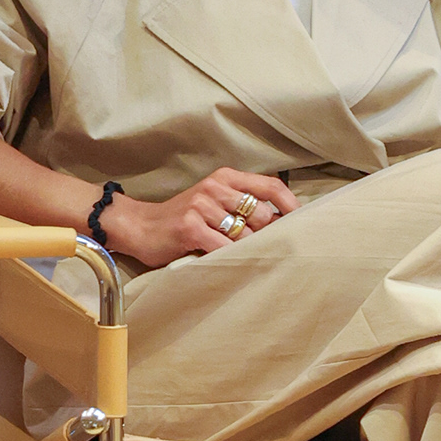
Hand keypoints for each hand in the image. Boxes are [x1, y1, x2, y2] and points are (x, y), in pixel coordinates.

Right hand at [108, 167, 296, 269]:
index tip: (301, 222)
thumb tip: (281, 223)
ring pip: (244, 233)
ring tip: (241, 257)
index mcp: (225, 178)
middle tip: (263, 249)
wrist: (139, 226)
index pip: (270, 185)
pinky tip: (224, 262)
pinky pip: (222, 247)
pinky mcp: (189, 227)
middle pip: (261, 213)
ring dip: (246, 249)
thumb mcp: (214, 202)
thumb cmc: (183, 218)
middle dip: (266, 234)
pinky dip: (228, 258)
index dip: (289, 204)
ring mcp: (201, 206)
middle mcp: (215, 187)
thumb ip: (242, 206)